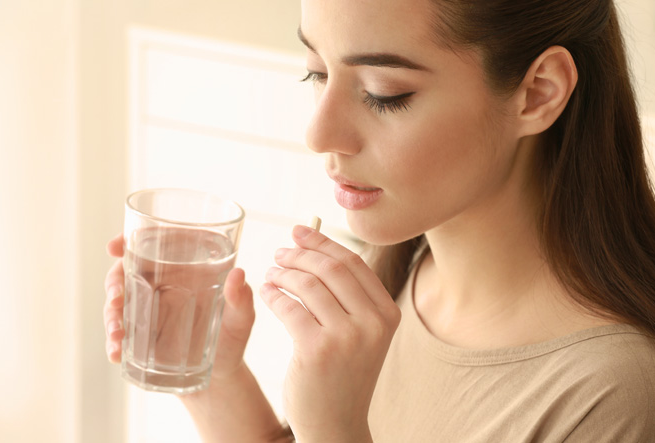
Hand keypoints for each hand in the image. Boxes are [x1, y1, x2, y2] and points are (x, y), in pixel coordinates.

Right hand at [103, 234, 255, 381]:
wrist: (220, 376)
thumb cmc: (233, 337)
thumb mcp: (242, 318)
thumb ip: (241, 298)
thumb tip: (238, 274)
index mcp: (184, 269)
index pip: (154, 245)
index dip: (130, 241)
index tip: (114, 247)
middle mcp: (161, 285)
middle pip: (126, 271)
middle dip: (113, 282)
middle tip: (115, 298)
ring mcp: (147, 310)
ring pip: (118, 303)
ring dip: (111, 316)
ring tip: (118, 336)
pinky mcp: (140, 336)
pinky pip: (119, 333)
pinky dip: (113, 343)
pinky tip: (115, 353)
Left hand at [261, 225, 400, 441]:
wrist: (336, 425)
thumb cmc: (343, 375)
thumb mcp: (361, 334)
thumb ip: (348, 296)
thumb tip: (317, 248)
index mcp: (387, 314)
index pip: (354, 263)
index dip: (323, 243)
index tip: (299, 231)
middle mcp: (373, 323)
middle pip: (332, 268)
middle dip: (300, 254)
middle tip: (279, 253)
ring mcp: (347, 337)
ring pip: (308, 285)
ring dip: (283, 274)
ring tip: (271, 274)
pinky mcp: (318, 350)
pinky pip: (290, 307)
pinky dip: (274, 295)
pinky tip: (267, 293)